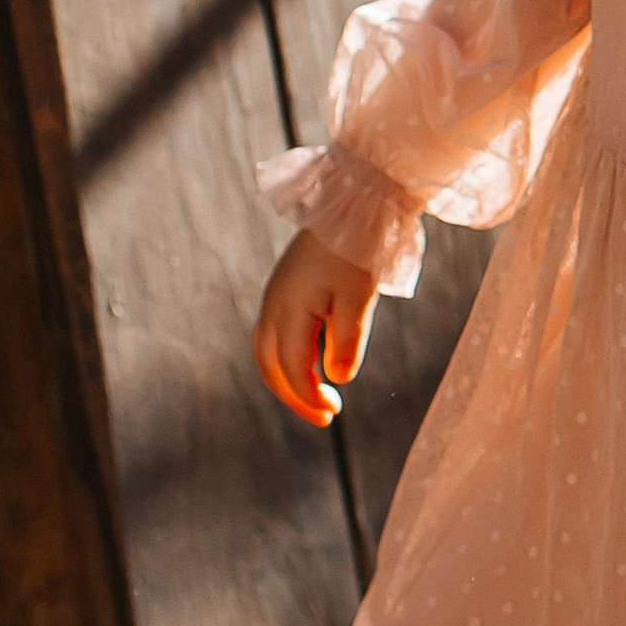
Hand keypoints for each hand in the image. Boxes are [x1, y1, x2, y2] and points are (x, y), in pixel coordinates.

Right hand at [253, 228, 377, 428]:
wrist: (350, 208)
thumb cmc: (357, 252)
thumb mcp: (359, 299)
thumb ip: (347, 342)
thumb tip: (337, 379)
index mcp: (290, 311)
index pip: (293, 369)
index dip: (310, 397)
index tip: (332, 413)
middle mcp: (273, 307)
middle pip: (270, 366)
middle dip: (294, 397)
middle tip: (324, 417)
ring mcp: (273, 298)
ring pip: (266, 353)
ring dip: (286, 380)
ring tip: (314, 398)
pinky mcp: (281, 291)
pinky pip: (272, 336)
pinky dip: (285, 359)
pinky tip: (309, 365)